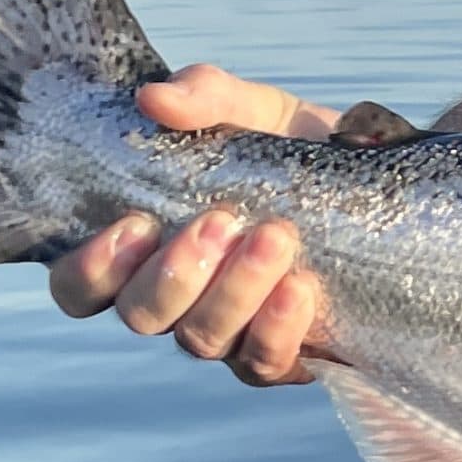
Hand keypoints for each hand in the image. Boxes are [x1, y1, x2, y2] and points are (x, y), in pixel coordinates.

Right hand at [46, 65, 338, 385]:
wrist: (379, 178)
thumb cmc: (291, 146)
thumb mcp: (253, 109)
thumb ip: (203, 96)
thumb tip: (155, 99)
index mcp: (145, 248)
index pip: (81, 286)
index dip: (91, 270)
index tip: (133, 225)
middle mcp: (178, 298)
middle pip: (141, 316)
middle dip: (175, 274)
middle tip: (221, 221)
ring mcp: (229, 330)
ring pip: (201, 340)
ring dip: (234, 292)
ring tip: (275, 237)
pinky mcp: (286, 351)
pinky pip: (265, 364)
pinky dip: (278, 330)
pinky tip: (301, 287)